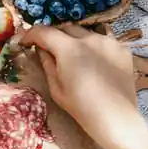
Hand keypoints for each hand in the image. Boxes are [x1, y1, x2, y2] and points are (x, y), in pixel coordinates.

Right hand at [21, 25, 147, 148]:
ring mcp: (109, 42)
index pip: (44, 31)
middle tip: (49, 49)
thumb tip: (41, 49)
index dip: (31, 34)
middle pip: (65, 28)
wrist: (117, 120)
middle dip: (54, 36)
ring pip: (85, 33)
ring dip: (75, 40)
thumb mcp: (56, 88)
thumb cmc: (82, 108)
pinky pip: (102, 40)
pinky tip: (94, 61)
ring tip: (74, 55)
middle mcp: (90, 38)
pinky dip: (94, 46)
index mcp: (69, 49)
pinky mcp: (122, 49)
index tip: (25, 41)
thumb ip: (47, 63)